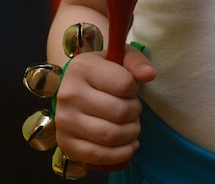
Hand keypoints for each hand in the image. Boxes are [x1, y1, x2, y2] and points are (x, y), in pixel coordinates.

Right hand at [54, 44, 156, 165]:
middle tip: (132, 109)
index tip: (130, 88)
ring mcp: (65, 121)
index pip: (125, 84)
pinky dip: (121, 153)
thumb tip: (150, 74)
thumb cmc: (104, 72)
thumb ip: (137, 62)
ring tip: (130, 124)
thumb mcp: (121, 58)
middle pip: (121, 112)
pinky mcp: (66, 143)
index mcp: (82, 68)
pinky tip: (128, 144)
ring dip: (131, 132)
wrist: (76, 88)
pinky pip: (99, 156)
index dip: (134, 89)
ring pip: (112, 135)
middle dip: (135, 112)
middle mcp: (69, 94)